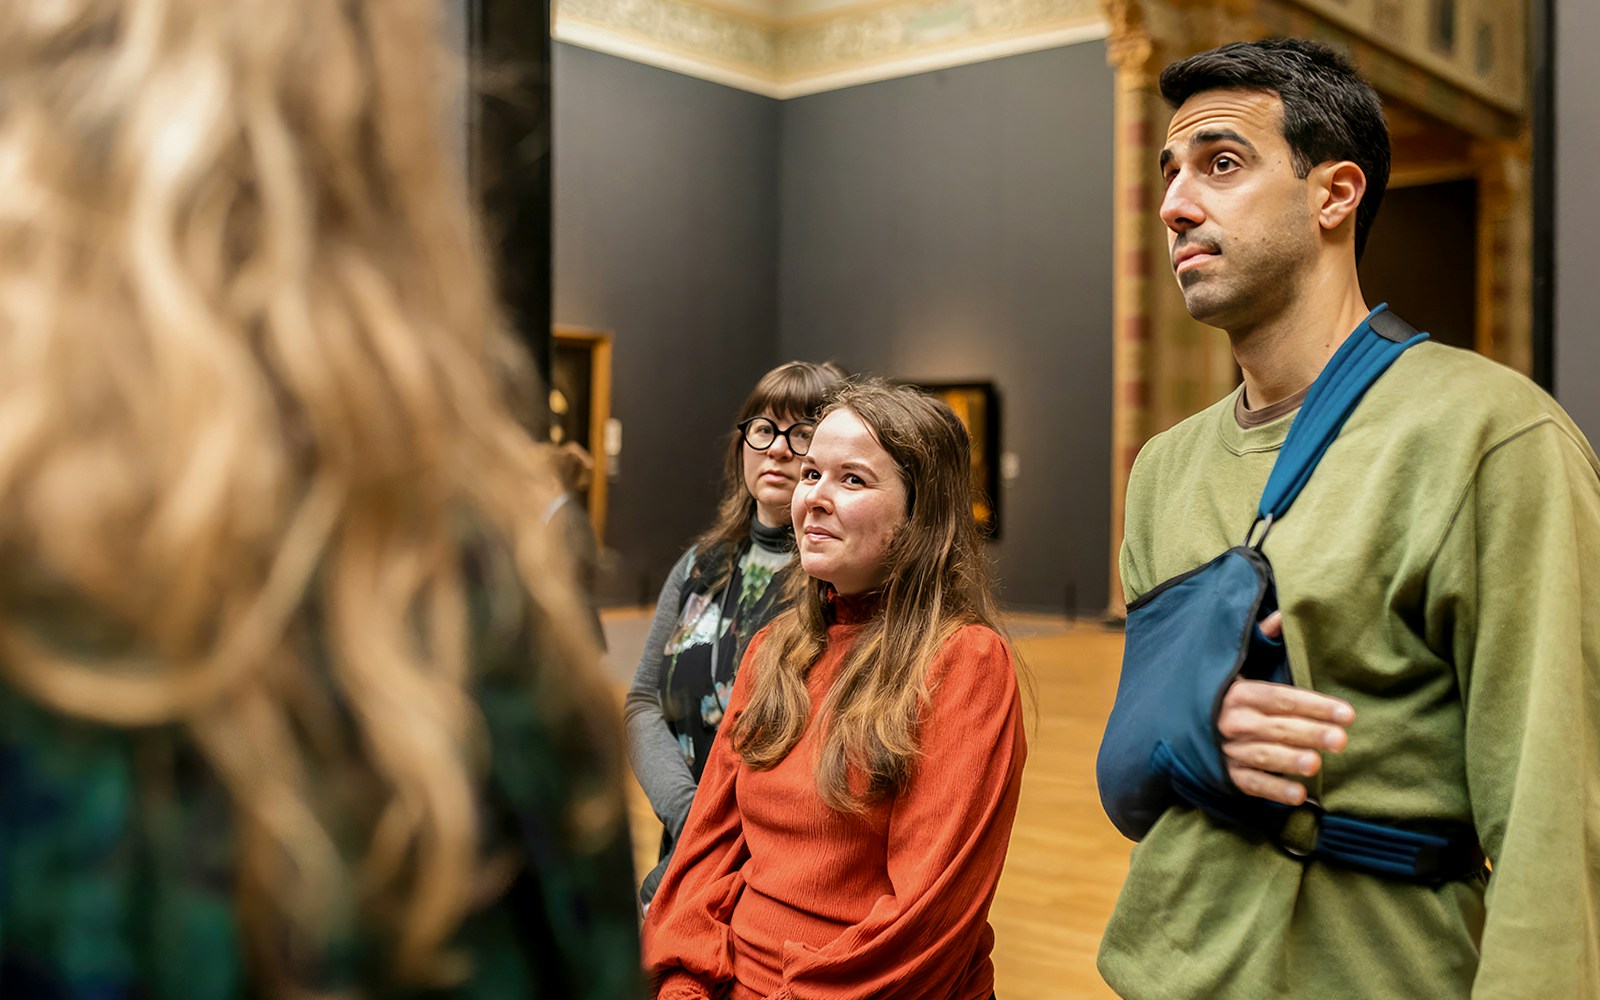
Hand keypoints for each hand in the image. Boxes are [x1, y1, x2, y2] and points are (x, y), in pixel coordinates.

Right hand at [1217, 612, 1353, 805]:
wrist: (1176, 719)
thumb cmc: (1223, 688)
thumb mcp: (1238, 661)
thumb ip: (1261, 638)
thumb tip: (1284, 613)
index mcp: (1237, 691)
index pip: (1280, 698)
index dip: (1313, 705)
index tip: (1346, 713)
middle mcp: (1230, 720)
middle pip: (1275, 727)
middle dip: (1309, 732)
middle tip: (1341, 740)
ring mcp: (1226, 749)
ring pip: (1261, 755)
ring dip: (1288, 760)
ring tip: (1316, 764)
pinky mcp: (1224, 775)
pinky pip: (1248, 783)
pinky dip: (1271, 790)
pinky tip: (1298, 795)